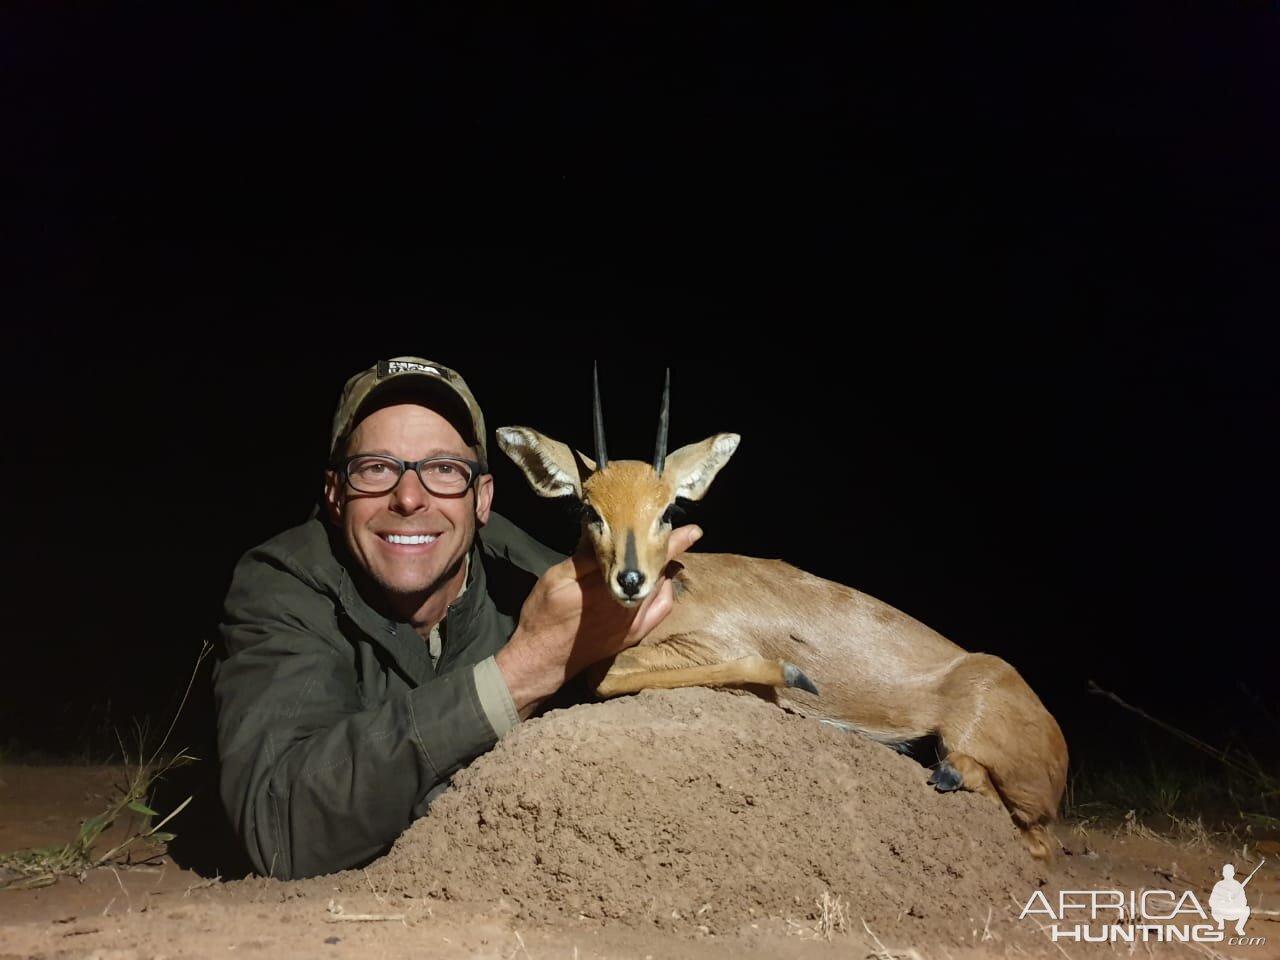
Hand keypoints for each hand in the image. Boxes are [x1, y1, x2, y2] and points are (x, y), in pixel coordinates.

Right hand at [496, 524, 702, 717]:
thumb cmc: (543, 616)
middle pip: (658, 570)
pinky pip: (661, 609)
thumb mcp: (556, 578)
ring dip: (665, 567)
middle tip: (675, 532)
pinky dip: (664, 590)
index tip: (690, 529)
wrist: (542, 660)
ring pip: (662, 587)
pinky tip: (657, 580)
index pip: (644, 556)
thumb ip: (584, 555)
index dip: (668, 540)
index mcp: (606, 587)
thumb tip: (603, 528)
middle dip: (668, 549)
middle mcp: (627, 605)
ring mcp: (634, 622)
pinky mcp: (635, 634)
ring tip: (661, 551)